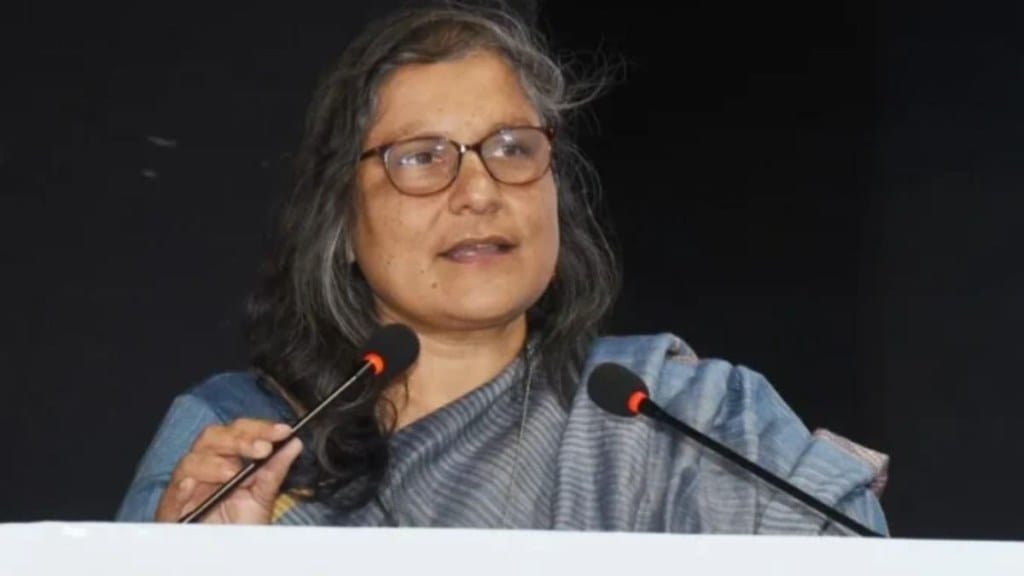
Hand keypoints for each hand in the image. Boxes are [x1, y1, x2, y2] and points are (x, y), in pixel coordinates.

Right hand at [155, 419, 302, 523]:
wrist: (227, 556)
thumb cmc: (241, 526)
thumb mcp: (263, 497)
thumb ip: (275, 470)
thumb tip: (294, 443)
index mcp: (227, 459)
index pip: (238, 431)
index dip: (259, 428)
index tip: (283, 431)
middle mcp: (206, 467)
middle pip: (212, 438)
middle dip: (239, 439)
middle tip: (262, 449)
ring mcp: (187, 487)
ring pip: (190, 461)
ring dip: (213, 463)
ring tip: (232, 473)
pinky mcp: (172, 509)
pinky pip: (171, 494)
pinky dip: (182, 487)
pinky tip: (192, 485)